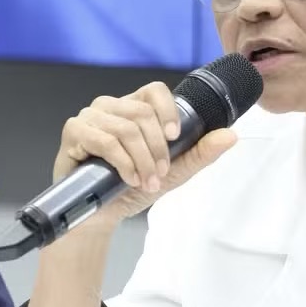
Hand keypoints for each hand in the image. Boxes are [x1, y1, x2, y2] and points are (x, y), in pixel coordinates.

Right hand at [53, 81, 237, 225]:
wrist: (100, 215)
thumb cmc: (131, 188)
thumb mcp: (173, 171)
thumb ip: (200, 152)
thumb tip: (231, 135)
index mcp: (134, 108)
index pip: (155, 90)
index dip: (168, 112)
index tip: (175, 138)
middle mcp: (111, 106)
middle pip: (143, 113)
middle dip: (158, 149)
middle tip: (159, 175)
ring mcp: (90, 117)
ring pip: (126, 128)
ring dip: (142, 161)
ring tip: (145, 182)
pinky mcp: (74, 131)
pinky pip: (104, 139)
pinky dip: (123, 162)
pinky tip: (128, 178)